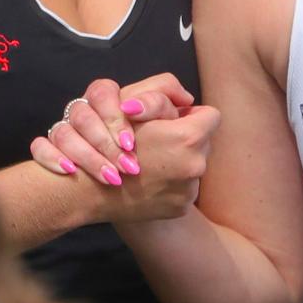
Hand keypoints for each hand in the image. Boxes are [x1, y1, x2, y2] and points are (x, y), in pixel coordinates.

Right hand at [32, 72, 195, 182]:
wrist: (92, 189)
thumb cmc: (110, 140)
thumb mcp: (135, 105)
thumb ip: (165, 95)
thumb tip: (188, 100)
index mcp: (189, 137)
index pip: (210, 116)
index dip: (191, 114)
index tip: (174, 119)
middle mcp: (196, 166)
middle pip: (203, 142)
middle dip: (185, 138)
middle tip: (159, 140)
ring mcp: (189, 190)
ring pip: (194, 164)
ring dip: (179, 161)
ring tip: (152, 162)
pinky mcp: (181, 207)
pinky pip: (184, 187)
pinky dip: (171, 183)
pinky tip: (150, 181)